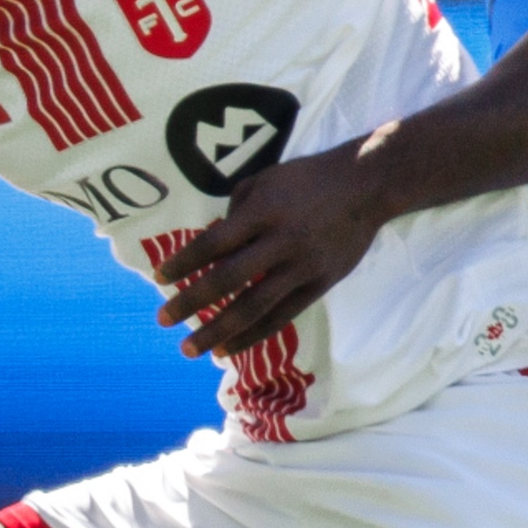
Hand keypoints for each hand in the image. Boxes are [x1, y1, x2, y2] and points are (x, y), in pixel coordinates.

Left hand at [156, 143, 390, 360]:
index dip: (184, 262)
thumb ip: (236, 210)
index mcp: (264, 211)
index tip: (160, 277)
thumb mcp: (266, 179)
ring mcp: (302, 267)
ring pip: (255, 307)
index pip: (214, 242)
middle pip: (228, 279)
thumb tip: (213, 244)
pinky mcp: (320, 284)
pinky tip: (230, 348)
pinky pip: (282, 316)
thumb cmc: (309, 177)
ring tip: (192, 349)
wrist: (367, 186)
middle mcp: (281, 241)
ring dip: (219, 331)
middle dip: (191, 302)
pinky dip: (254, 334)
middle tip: (163, 319)